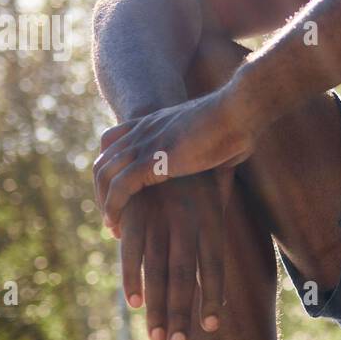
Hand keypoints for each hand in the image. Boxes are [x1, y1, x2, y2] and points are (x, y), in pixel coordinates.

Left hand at [94, 82, 257, 232]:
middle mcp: (143, 131)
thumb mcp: (215, 149)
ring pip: (105, 174)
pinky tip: (116, 225)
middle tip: (112, 217)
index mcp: (155, 124)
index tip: (118, 194)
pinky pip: (119, 186)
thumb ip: (209, 172)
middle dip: (101, 191)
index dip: (110, 168)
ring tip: (112, 226)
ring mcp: (145, 143)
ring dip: (104, 203)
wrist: (239, 112)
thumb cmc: (238, 128)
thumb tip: (217, 202)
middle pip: (103, 161)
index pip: (113, 142)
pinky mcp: (152, 159)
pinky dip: (113, 207)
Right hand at [119, 170, 232, 339]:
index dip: (213, 295)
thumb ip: (216, 218)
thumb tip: (224, 241)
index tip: (212, 325)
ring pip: (161, 270)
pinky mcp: (139, 209)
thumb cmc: (205, 159)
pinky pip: (134, 249)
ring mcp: (163, 216)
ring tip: (157, 337)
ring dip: (158, 305)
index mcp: (212, 218)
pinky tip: (134, 302)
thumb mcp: (220, 189)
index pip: (214, 265)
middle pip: (186, 276)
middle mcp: (189, 220)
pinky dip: (134, 276)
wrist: (181, 121)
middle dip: (182, 312)